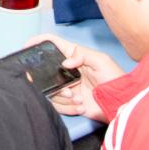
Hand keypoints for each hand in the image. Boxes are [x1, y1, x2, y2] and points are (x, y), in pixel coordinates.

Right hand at [0, 34, 121, 120]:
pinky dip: (69, 107)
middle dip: (52, 81)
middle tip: (66, 88)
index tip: (27, 46)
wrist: (121, 103)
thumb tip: (65, 62)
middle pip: (47, 71)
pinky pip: (59, 105)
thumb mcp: (101, 61)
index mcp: (74, 56)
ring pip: (51, 89)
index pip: (53, 44)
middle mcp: (68, 71)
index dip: (39, 42)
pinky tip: (82, 106)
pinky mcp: (69, 102)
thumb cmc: (115, 79)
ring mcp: (68, 87)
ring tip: (80, 98)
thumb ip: (82, 55)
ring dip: (64, 96)